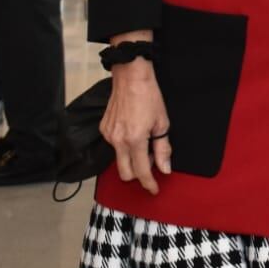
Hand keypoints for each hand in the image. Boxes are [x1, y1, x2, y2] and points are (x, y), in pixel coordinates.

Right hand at [101, 58, 170, 194]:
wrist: (131, 78)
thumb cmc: (149, 97)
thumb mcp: (162, 123)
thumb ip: (163, 148)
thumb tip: (165, 168)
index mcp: (135, 140)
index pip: (141, 171)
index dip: (149, 183)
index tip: (153, 189)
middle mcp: (118, 140)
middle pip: (125, 173)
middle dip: (138, 174)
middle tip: (152, 163)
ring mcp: (108, 135)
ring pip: (119, 159)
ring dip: (131, 158)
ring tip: (144, 141)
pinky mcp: (104, 129)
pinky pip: (114, 146)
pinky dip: (125, 146)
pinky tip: (133, 132)